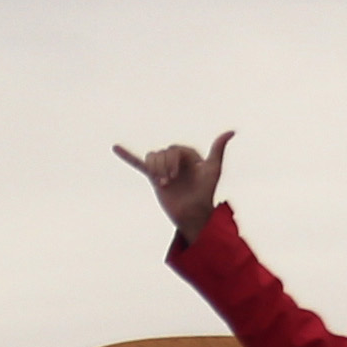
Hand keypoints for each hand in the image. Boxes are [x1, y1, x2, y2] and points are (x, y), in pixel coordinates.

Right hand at [112, 131, 231, 235]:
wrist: (193, 215)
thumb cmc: (205, 193)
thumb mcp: (212, 170)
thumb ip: (218, 150)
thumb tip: (231, 131)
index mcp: (187, 155)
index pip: (175, 149)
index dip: (173, 161)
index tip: (176, 176)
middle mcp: (175, 159)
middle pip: (162, 152)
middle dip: (164, 166)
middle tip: (169, 182)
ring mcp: (164, 168)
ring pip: (152, 157)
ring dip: (155, 169)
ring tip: (162, 184)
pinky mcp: (154, 178)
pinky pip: (138, 163)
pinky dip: (127, 155)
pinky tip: (115, 147)